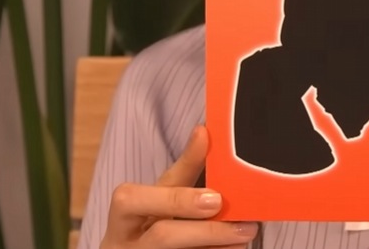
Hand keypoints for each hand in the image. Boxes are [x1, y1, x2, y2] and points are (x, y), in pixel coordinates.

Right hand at [100, 126, 257, 248]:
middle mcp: (125, 242)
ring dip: (217, 244)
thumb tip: (203, 131)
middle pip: (163, 236)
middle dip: (207, 229)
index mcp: (124, 215)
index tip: (215, 198)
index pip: (135, 201)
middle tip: (242, 224)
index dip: (178, 199)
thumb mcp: (159, 194)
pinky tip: (232, 247)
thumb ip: (182, 168)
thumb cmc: (147, 221)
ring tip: (245, 234)